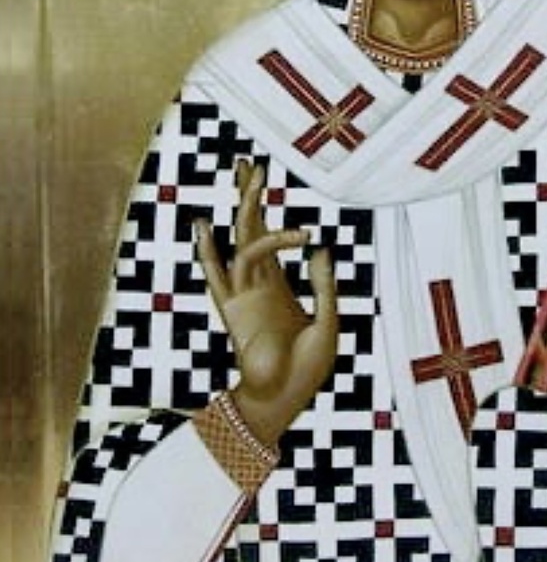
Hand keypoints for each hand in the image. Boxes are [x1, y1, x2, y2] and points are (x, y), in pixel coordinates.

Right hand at [195, 159, 337, 445]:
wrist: (286, 398)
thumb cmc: (308, 367)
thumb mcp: (328, 320)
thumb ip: (324, 284)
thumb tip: (321, 246)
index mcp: (278, 285)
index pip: (269, 237)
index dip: (267, 211)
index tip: (266, 182)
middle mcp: (258, 283)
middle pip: (250, 229)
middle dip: (249, 196)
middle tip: (250, 163)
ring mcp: (244, 294)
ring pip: (240, 241)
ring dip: (246, 209)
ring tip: (251, 178)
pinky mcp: (234, 310)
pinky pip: (220, 275)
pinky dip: (210, 251)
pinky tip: (204, 227)